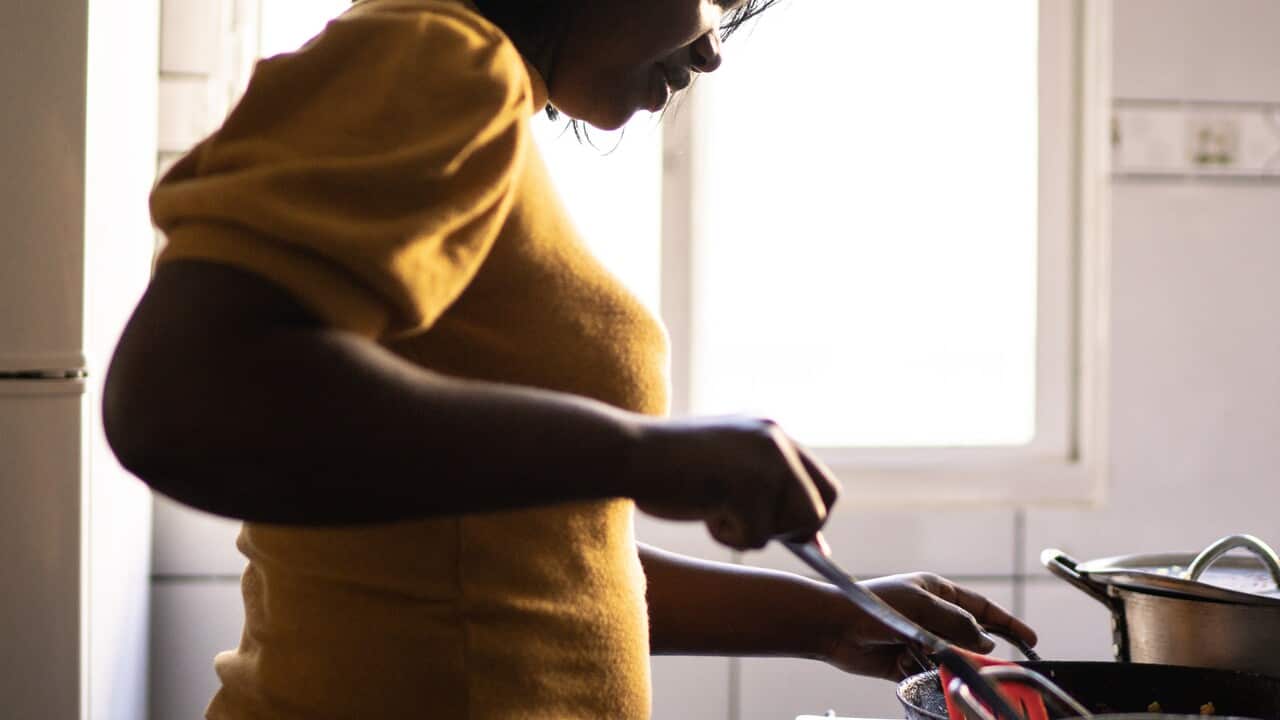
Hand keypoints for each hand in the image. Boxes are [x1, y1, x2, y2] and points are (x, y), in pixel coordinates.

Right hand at [628, 416, 839, 549]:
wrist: (627, 452)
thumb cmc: (666, 466)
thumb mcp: (727, 470)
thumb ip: (766, 492)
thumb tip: (813, 542)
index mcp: (771, 432)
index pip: (822, 482)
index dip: (812, 515)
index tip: (802, 541)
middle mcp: (777, 441)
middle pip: (819, 507)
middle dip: (792, 530)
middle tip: (748, 526)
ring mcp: (766, 462)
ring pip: (792, 526)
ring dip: (753, 532)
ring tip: (714, 510)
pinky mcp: (750, 486)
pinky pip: (757, 538)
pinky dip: (726, 536)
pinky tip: (701, 511)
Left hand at [817, 572, 1037, 679]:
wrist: (832, 625)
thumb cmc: (873, 605)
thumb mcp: (921, 605)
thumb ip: (958, 623)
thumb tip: (987, 641)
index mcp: (936, 593)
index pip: (982, 609)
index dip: (1008, 624)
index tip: (1032, 640)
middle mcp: (930, 616)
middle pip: (968, 639)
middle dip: (972, 652)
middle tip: (977, 662)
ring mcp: (917, 639)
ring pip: (947, 660)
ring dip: (940, 663)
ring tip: (921, 655)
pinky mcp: (902, 662)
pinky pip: (924, 674)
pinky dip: (918, 673)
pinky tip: (900, 662)